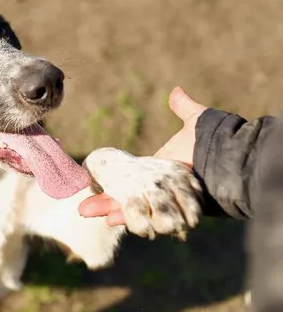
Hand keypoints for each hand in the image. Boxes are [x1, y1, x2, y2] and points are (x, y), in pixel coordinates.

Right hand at [78, 86, 207, 225]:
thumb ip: (183, 108)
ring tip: (86, 211)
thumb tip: (176, 91)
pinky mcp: (168, 210)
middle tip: (82, 206)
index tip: (95, 183)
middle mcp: (160, 189)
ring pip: (131, 210)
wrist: (228, 159)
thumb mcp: (194, 122)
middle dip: (104, 202)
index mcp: (161, 171)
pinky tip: (109, 219)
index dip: (114, 184)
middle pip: (126, 198)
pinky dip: (126, 217)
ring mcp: (163, 200)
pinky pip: (143, 217)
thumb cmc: (212, 140)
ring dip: (109, 210)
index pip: (132, 180)